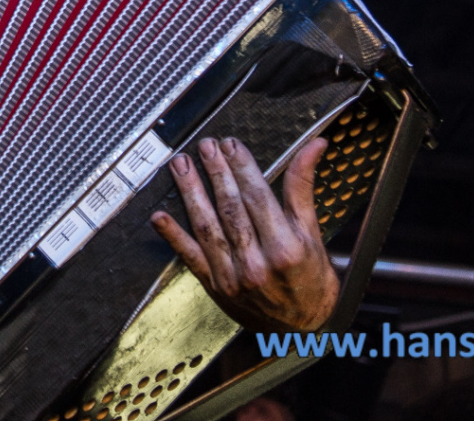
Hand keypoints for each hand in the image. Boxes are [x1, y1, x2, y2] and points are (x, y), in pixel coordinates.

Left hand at [150, 136, 338, 332]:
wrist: (301, 328)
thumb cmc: (310, 278)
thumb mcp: (311, 232)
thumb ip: (304, 187)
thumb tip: (313, 146)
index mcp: (285, 248)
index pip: (257, 197)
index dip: (242, 167)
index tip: (231, 145)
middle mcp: (258, 263)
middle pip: (230, 208)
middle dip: (215, 172)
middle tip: (205, 146)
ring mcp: (233, 277)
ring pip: (208, 227)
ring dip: (191, 193)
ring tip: (181, 166)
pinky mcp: (215, 286)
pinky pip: (191, 257)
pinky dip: (173, 236)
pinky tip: (159, 217)